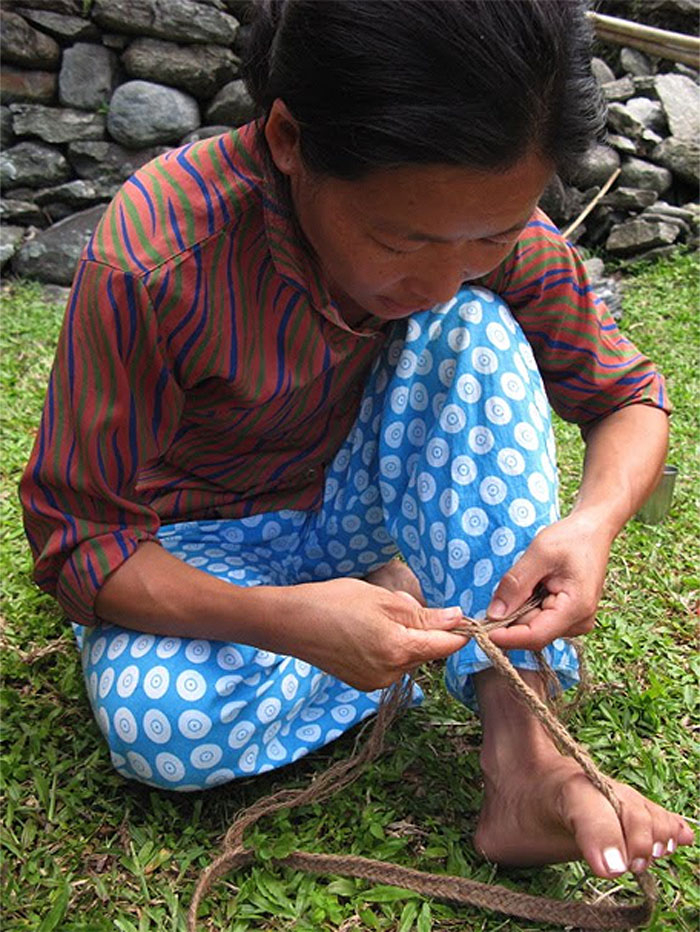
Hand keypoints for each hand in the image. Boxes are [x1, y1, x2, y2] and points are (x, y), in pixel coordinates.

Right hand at [285, 577, 467, 690]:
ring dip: (404, 640)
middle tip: (398, 605)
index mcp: (400, 650)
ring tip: (375, 617)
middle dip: (423, 630)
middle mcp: (391, 674)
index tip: (464, 616)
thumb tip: (457, 618)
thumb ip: (422, 614)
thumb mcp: (383, 599)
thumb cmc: (335, 602)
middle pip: (426, 652)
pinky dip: (387, 649)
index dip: (459, 630)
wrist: (290, 623)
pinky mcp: (363, 684)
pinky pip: (390, 666)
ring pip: (408, 659)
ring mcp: (376, 683)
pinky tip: (365, 632)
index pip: (446, 646)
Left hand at [486, 511, 611, 650]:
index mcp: (576, 609)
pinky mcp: (569, 618)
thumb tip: (493, 615)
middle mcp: (579, 623)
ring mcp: (575, 622)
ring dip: (520, 609)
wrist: (592, 531)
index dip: (506, 636)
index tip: (482, 629)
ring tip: (530, 579)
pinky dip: (528, 606)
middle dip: (511, 616)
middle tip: (506, 587)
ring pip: (533, 627)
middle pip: (532, 632)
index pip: (535, 636)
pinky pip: (539, 620)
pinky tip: (536, 586)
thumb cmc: (569, 538)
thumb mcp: (539, 554)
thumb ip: (515, 584)